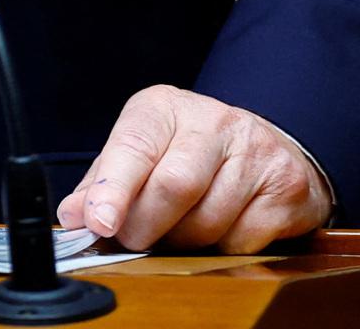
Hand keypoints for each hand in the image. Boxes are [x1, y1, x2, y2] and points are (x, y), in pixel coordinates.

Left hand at [57, 85, 332, 252]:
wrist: (266, 149)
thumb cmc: (189, 156)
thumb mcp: (141, 155)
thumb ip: (104, 185)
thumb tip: (73, 215)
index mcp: (165, 109)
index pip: (135, 145)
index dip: (115, 188)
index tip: (100, 222)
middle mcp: (214, 120)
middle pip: (174, 186)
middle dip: (147, 227)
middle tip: (137, 240)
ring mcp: (256, 150)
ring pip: (208, 221)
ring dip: (185, 244)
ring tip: (182, 231)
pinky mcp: (286, 186)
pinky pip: (243, 240)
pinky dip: (223, 250)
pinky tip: (222, 231)